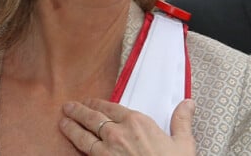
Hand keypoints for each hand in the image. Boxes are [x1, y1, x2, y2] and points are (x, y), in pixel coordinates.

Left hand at [60, 97, 195, 154]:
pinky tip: (70, 147)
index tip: (91, 101)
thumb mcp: (183, 143)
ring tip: (62, 121)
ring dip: (72, 128)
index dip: (100, 103)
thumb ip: (181, 121)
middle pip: (94, 118)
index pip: (113, 107)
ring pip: (84, 137)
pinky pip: (84, 155)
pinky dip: (75, 149)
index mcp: (138, 123)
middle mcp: (118, 134)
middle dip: (80, 112)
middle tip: (68, 107)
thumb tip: (188, 103)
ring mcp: (107, 153)